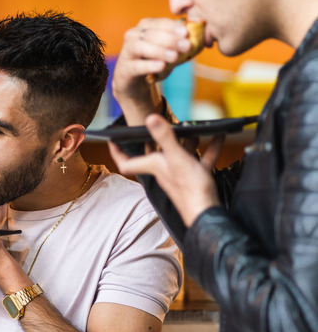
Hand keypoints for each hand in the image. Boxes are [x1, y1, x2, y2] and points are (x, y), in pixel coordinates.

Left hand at [108, 114, 222, 226]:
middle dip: (155, 140)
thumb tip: (150, 118)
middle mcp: (163, 170)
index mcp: (153, 166)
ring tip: (193, 128)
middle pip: (154, 154)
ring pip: (180, 154)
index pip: (126, 162)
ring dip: (186, 142)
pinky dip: (209, 149)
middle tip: (157, 125)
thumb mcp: (176, 157)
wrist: (208, 214)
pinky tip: (218, 137)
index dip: (117, 151)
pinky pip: (201, 160)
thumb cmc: (189, 188)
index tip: (112, 139)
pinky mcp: (196, 179)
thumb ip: (164, 137)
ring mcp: (180, 175)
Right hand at [113, 18, 192, 120]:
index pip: (159, 22)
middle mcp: (133, 35)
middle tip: (186, 46)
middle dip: (170, 39)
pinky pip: (136, 65)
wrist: (133, 81)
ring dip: (160, 50)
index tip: (186, 33)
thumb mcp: (168, 49)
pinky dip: (149, 65)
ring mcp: (127, 52)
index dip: (172, 27)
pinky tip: (161, 66)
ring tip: (175, 57)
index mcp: (145, 26)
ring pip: (141, 47)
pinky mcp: (125, 68)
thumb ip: (180, 42)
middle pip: (151, 34)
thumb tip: (200, 37)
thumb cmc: (153, 60)